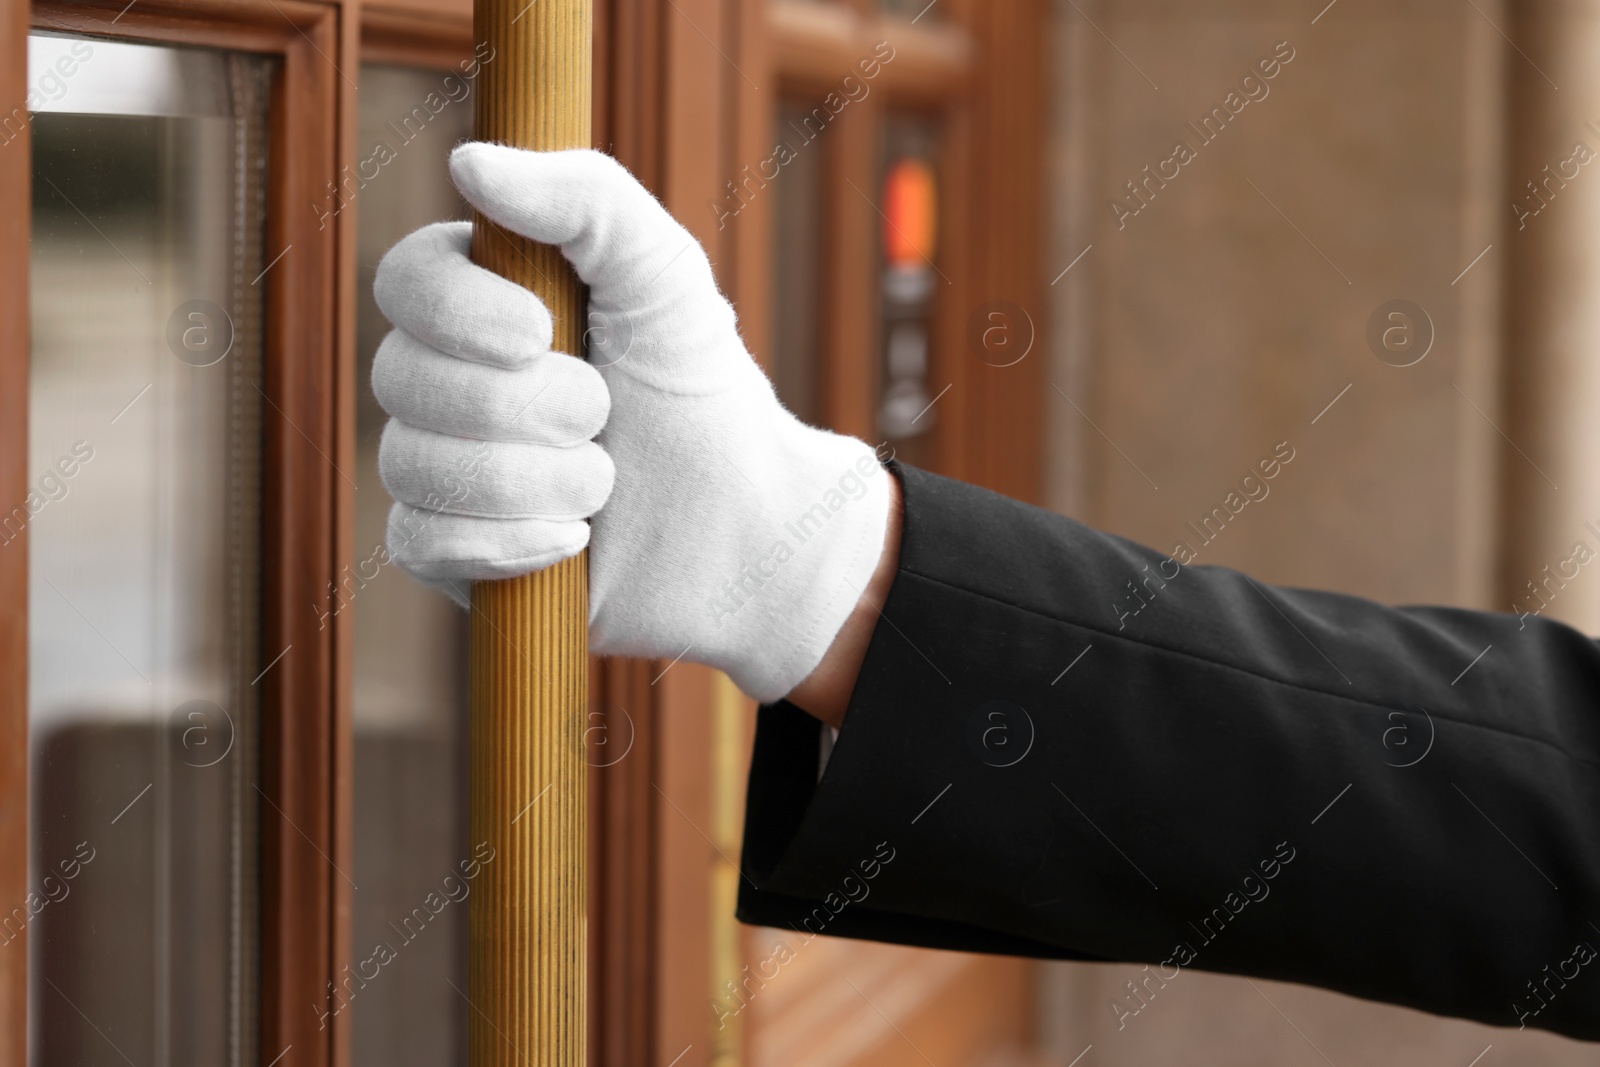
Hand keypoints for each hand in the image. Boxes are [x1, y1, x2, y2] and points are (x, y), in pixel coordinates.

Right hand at [372, 144, 893, 703]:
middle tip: (603, 413)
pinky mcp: (454, 553)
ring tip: (604, 483)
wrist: (743, 525)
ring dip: (529, 477)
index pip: (406, 283)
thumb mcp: (663, 275)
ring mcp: (445, 470)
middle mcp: (449, 382)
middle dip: (521, 405)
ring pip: (411, 464)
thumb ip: (586, 199)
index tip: (540, 330)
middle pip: (400, 377)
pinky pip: (419, 541)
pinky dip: (506, 541)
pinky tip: (572, 537)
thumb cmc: (699, 391)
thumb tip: (469, 161)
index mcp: (486, 303)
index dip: (456, 310)